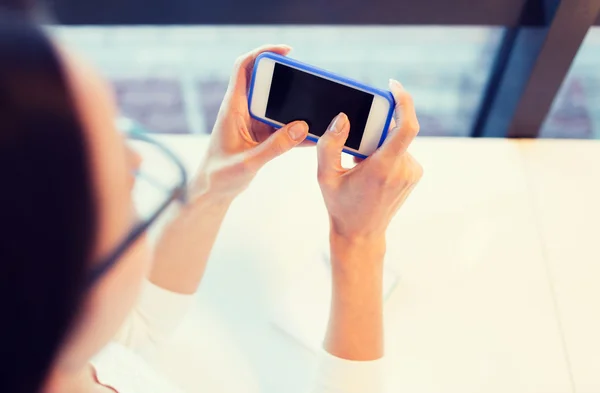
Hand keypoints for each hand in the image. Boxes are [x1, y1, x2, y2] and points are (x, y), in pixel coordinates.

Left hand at [194, 45, 308, 200]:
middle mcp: (242, 110)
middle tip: (310, 81)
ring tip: (315, 109)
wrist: (211, 192)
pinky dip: (295, 128)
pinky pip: (281, 125)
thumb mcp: (249, 162)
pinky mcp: (259, 135)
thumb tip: (303, 127)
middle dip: (287, 79)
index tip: (287, 52)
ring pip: (276, 104)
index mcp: (233, 108)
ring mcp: (251, 122)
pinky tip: (312, 134)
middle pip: (265, 82)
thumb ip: (276, 146)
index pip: (244, 67)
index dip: (263, 52)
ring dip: (294, 107)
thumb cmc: (219, 176)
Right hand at [317, 79, 422, 243]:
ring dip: (379, 143)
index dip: (403, 101)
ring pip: (397, 141)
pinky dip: (386, 152)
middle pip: (395, 131)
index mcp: (384, 167)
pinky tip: (371, 170)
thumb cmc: (341, 205)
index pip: (406, 126)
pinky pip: (400, 151)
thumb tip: (343, 118)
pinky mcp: (414, 174)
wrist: (361, 234)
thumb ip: (330, 144)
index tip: (392, 86)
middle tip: (356, 148)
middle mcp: (404, 169)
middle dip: (374, 130)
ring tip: (361, 165)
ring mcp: (412, 172)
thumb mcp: (326, 175)